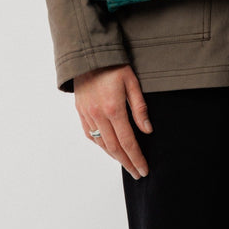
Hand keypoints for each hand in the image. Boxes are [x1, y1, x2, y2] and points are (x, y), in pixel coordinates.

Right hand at [74, 64, 151, 179]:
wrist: (88, 54)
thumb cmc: (113, 64)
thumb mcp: (132, 81)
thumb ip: (140, 107)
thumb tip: (147, 130)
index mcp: (113, 108)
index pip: (128, 141)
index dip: (136, 157)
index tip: (144, 169)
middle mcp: (98, 115)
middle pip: (114, 147)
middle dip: (127, 162)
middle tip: (137, 173)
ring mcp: (87, 115)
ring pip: (101, 143)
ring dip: (114, 156)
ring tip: (125, 163)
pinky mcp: (80, 112)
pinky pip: (90, 135)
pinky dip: (100, 145)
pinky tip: (108, 148)